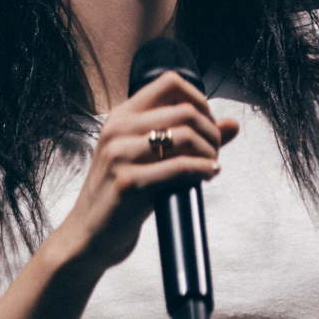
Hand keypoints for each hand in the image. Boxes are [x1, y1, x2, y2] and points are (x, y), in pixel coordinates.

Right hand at [51, 71, 239, 272]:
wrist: (87, 236)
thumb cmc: (118, 197)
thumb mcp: (146, 159)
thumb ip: (186, 137)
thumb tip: (232, 125)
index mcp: (120, 117)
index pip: (170, 82)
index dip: (200, 100)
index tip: (208, 124)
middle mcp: (117, 131)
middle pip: (184, 109)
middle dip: (211, 131)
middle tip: (215, 151)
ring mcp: (119, 156)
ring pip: (185, 136)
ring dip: (210, 151)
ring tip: (211, 165)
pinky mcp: (128, 184)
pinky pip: (180, 167)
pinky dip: (202, 170)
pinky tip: (208, 176)